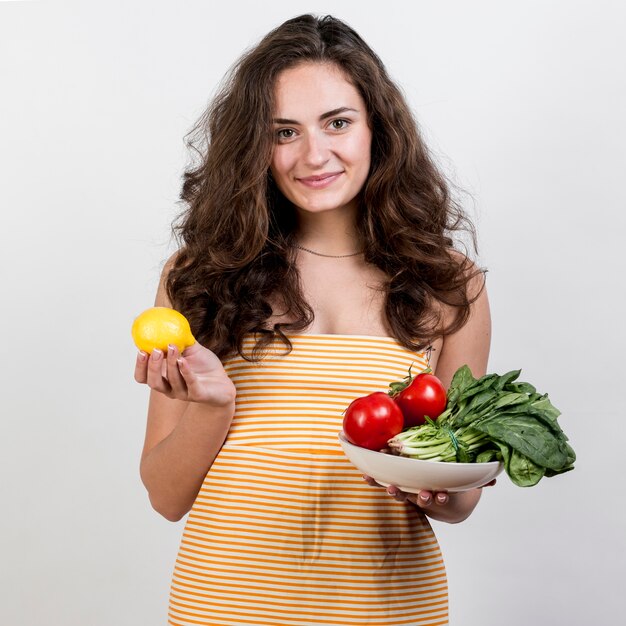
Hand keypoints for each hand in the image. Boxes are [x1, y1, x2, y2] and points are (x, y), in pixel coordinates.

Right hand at [134, 342, 235, 405]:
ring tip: (172, 347)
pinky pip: (190, 384)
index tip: (140, 349)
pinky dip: (185, 371)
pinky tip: (184, 360)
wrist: (223, 382)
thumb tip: (168, 318)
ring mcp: (184, 393)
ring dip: (170, 363)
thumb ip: (179, 338)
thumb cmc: (204, 366)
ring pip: (171, 381)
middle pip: (154, 382)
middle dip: (152, 366)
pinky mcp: (198, 395)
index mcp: (163, 378)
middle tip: (155, 350)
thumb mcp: (191, 349)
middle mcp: (170, 388)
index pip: (143, 377)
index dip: (140, 366)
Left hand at [363, 475, 495, 522]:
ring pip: (401, 493)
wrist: (441, 502)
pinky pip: (383, 481)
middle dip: (420, 497)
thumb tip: (495, 479)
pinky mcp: (395, 484)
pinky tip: (365, 474)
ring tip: (390, 488)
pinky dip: (374, 480)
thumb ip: (480, 482)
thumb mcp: (466, 484)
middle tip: (421, 494)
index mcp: (440, 494)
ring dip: (395, 491)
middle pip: (420, 498)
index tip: (442, 495)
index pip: (441, 497)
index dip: (441, 497)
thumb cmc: (452, 486)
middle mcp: (423, 495)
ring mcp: (408, 491)